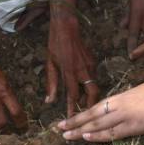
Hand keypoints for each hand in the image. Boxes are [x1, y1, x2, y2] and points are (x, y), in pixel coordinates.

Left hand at [45, 0, 98, 116]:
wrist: (67, 26)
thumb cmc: (55, 43)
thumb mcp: (49, 63)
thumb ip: (51, 82)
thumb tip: (49, 100)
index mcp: (70, 71)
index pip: (73, 95)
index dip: (72, 108)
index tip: (70, 118)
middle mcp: (82, 70)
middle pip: (92, 93)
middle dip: (90, 105)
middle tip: (84, 114)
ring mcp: (90, 65)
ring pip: (94, 84)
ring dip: (90, 95)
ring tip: (84, 103)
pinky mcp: (93, 60)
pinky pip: (93, 75)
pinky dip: (90, 83)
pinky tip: (84, 86)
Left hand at [57, 75, 143, 141]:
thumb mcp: (140, 94)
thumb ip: (129, 102)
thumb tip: (122, 107)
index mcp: (119, 98)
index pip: (96, 108)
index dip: (82, 114)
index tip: (69, 119)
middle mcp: (118, 106)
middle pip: (92, 116)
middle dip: (75, 122)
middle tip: (59, 128)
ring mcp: (124, 115)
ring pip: (97, 124)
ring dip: (80, 130)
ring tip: (66, 135)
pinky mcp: (133, 125)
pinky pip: (112, 132)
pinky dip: (98, 135)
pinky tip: (86, 137)